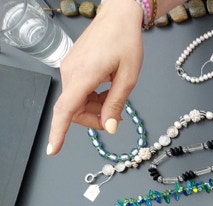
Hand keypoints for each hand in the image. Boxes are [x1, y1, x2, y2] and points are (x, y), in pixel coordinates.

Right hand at [47, 0, 144, 154]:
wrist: (118, 18)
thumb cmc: (125, 42)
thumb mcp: (128, 77)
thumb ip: (116, 104)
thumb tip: (108, 127)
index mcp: (83, 75)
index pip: (66, 110)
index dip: (59, 132)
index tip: (53, 149)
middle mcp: (70, 72)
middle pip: (74, 110)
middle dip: (94, 119)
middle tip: (117, 117)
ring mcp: (69, 68)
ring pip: (77, 102)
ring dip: (95, 108)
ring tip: (115, 98)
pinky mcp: (72, 66)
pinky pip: (78, 91)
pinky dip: (92, 97)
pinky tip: (107, 90)